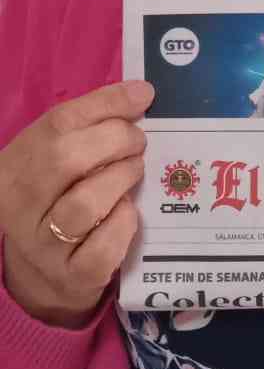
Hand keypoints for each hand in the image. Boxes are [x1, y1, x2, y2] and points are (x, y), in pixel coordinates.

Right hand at [0, 80, 153, 326]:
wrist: (45, 269)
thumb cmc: (58, 195)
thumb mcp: (62, 151)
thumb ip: (96, 117)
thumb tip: (143, 92)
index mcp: (15, 166)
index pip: (58, 123)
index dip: (107, 105)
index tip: (142, 97)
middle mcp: (20, 206)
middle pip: (65, 159)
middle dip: (116, 141)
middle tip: (137, 142)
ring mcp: (44, 246)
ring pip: (84, 204)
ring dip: (121, 179)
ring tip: (133, 172)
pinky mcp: (72, 276)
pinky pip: (103, 247)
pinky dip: (124, 223)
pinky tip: (126, 211)